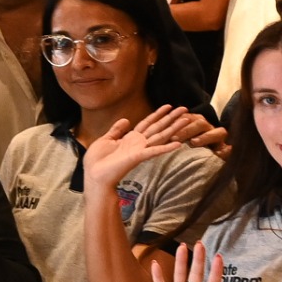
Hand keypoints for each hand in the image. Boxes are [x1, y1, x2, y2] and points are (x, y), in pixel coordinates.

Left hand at [81, 105, 211, 190]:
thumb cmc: (98, 160)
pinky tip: (179, 144)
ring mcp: (140, 150)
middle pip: (158, 127)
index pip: (147, 123)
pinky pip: (154, 151)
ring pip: (161, 136)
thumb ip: (116, 130)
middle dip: (171, 118)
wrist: (94, 175)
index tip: (168, 106)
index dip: (158, 114)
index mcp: (130, 139)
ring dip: (174, 128)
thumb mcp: (106, 140)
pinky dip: (166, 148)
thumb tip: (126, 120)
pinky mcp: (138, 157)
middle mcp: (138, 143)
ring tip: (186, 119)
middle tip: (185, 108)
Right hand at [153, 241, 246, 281]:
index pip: (212, 281)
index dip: (216, 270)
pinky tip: (155, 264)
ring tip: (182, 247)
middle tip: (200, 244)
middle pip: (196, 273)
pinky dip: (158, 276)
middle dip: (198, 259)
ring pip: (179, 275)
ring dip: (180, 261)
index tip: (219, 257)